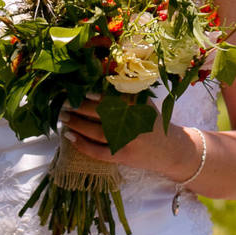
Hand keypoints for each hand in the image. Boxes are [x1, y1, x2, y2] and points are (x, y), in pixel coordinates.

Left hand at [59, 94, 199, 180]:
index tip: (76, 88)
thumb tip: (94, 77)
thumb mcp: (143, 104)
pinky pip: (98, 152)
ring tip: (63, 116)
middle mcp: (133, 122)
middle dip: (79, 107)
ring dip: (77, 124)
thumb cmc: (151, 122)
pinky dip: (82, 145)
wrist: (172, 150)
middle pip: (100, 114)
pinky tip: (69, 136)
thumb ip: (123, 93)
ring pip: (96, 132)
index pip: (111, 97)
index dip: (92, 94)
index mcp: (138, 106)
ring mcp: (128, 141)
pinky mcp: (123, 157)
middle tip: (63, 102)